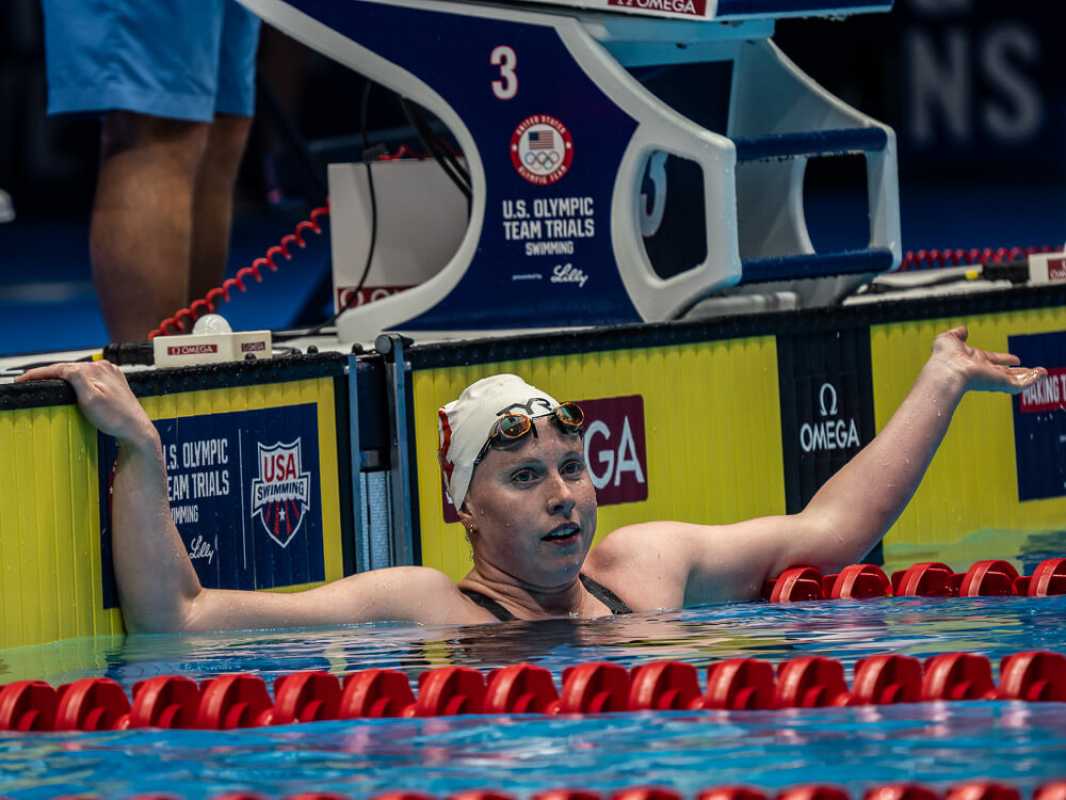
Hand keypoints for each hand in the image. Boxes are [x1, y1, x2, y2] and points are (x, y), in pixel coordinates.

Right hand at [15, 361, 157, 446]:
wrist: (136, 430)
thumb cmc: (115, 418)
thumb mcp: (90, 398)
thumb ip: (76, 378)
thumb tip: (64, 367)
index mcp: (97, 369)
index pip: (62, 368)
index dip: (40, 373)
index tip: (24, 378)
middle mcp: (104, 368)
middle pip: (69, 368)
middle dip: (50, 374)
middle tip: (30, 380)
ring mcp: (110, 375)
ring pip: (79, 373)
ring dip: (63, 377)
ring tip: (46, 381)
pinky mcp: (114, 383)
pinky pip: (89, 378)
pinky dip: (76, 381)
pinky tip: (71, 386)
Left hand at [930, 326, 1045, 393]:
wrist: (947, 370)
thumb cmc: (944, 356)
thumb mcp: (949, 339)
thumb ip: (957, 334)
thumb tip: (963, 329)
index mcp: (974, 360)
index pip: (993, 360)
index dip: (1004, 359)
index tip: (1015, 359)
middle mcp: (985, 371)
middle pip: (1006, 372)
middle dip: (1019, 372)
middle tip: (1032, 371)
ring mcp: (993, 379)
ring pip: (1016, 379)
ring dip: (1030, 376)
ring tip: (1043, 372)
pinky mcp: (1001, 384)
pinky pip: (1020, 384)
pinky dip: (1031, 380)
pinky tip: (1040, 375)